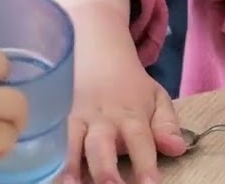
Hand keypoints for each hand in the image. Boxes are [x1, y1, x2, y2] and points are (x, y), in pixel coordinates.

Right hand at [64, 7, 186, 183]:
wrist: (96, 53)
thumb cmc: (129, 87)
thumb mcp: (157, 98)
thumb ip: (167, 125)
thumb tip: (178, 148)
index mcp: (131, 114)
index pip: (140, 139)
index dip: (145, 164)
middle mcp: (102, 119)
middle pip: (101, 145)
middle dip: (105, 170)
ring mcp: (75, 119)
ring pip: (70, 144)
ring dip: (70, 167)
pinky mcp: (55, 121)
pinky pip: (50, 140)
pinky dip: (48, 156)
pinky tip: (45, 172)